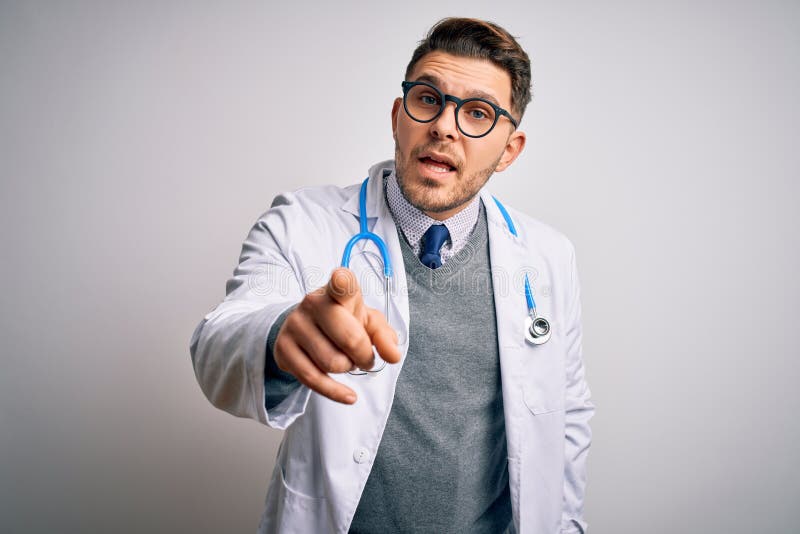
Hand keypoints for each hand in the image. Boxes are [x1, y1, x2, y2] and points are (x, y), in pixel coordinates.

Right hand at [273, 267, 400, 403]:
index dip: (341, 282)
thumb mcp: (367, 322)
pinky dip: (335, 392)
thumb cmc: (343, 321)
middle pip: (349, 339)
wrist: (305, 328)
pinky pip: (313, 379)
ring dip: (347, 369)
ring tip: (346, 361)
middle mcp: (313, 303)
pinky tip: (349, 396)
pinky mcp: (283, 349)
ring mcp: (295, 325)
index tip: (340, 278)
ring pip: (333, 363)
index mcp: (337, 292)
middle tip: (365, 358)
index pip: (341, 285)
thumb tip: (393, 356)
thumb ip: (384, 336)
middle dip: (365, 356)